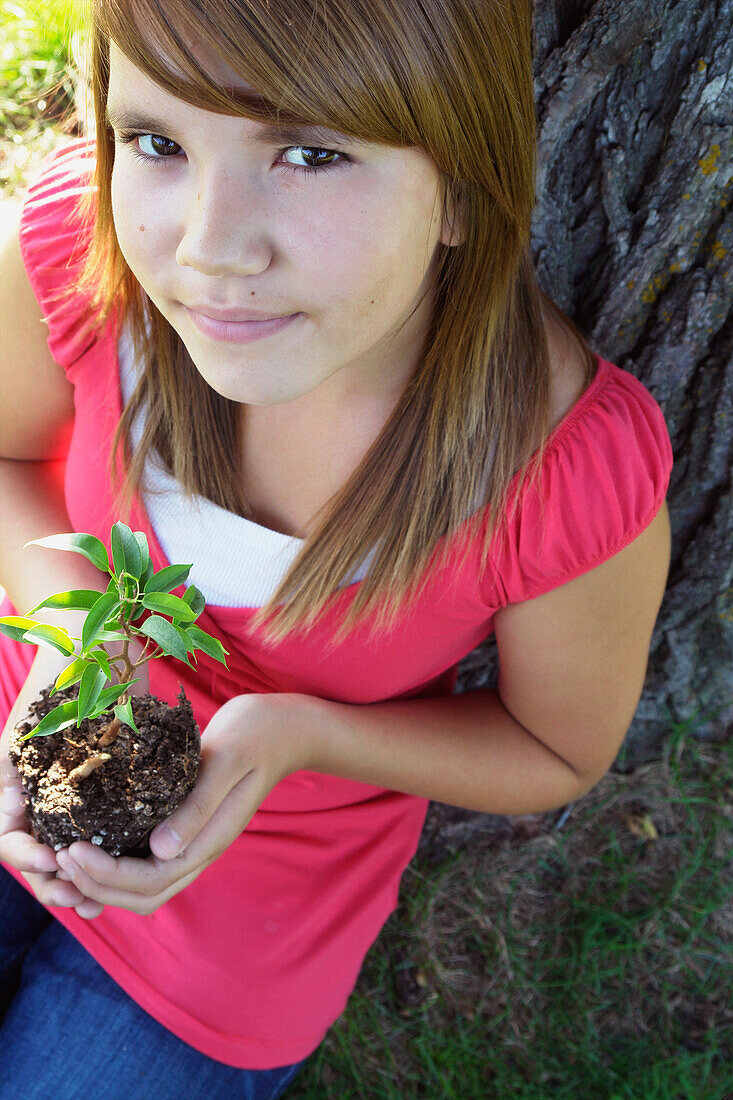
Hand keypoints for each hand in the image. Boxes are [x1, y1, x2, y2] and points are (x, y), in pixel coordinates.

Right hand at [1, 635, 149, 919]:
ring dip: (77, 879)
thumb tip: (9, 821)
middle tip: (80, 897)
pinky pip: (98, 831)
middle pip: (32, 856)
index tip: (53, 864)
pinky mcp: (105, 785)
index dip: (25, 860)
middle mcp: (37, 790)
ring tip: (99, 899)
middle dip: (52, 881)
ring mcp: (71, 790)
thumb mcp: (35, 724)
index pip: (6, 839)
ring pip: (64, 851)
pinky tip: (123, 869)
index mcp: (12, 780)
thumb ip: (12, 773)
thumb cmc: (65, 668)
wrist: (98, 633)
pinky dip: (104, 855)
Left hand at [53, 692, 310, 914]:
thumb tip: (159, 850)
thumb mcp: (227, 759)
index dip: (106, 874)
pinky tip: (96, 844)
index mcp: (212, 838)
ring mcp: (198, 843)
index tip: (72, 847)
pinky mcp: (191, 830)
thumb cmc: (256, 733)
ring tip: (70, 855)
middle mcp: (203, 850)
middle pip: (145, 896)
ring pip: (147, 888)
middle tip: (60, 855)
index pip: (151, 879)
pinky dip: (119, 868)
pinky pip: (151, 866)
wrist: (286, 728)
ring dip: (106, 883)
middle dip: (97, 886)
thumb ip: (198, 805)